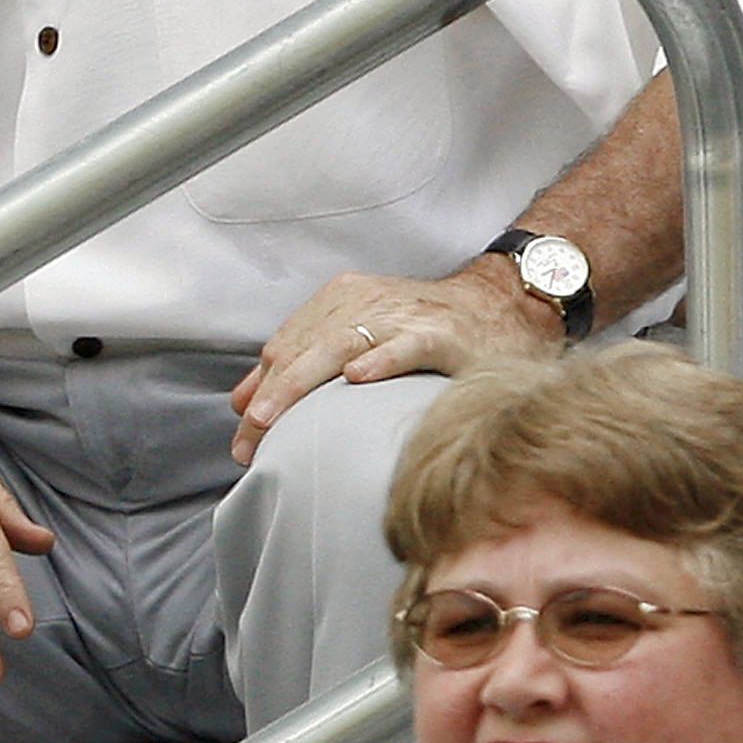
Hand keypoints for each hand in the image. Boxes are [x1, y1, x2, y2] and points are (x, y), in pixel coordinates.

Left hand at [229, 261, 561, 465]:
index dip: (259, 392)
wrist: (501, 305)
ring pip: (338, 345)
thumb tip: (242, 402)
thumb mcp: (357, 340)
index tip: (241, 438)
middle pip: (302, 349)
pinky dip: (379, 359)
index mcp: (337, 303)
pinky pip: (405, 345)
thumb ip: (302, 367)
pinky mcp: (441, 333)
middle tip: (247, 439)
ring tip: (273, 415)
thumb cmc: (425, 331)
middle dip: (270, 397)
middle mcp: (362, 303)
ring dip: (301, 382)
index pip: (285, 349)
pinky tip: (355, 378)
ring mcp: (400, 316)